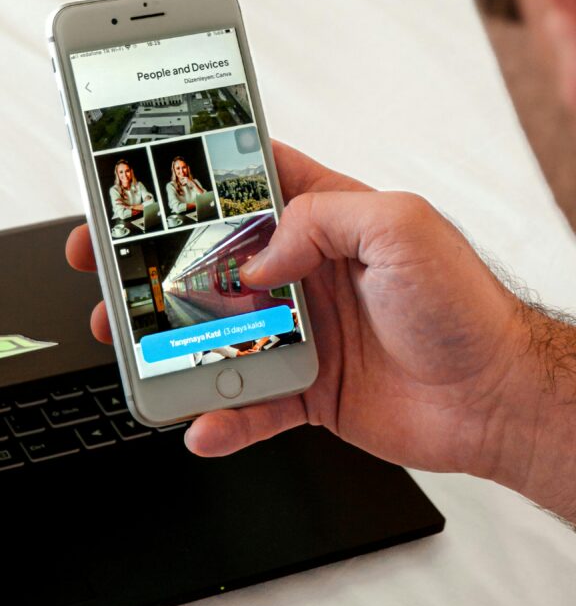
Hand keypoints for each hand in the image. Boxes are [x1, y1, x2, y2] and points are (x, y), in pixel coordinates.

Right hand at [66, 142, 529, 480]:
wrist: (494, 395)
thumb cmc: (462, 304)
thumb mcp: (401, 226)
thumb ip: (323, 218)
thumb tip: (259, 257)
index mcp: (328, 221)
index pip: (250, 186)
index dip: (198, 181)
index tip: (147, 182)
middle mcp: (309, 272)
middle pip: (216, 262)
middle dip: (160, 263)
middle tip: (109, 265)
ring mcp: (305, 331)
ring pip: (219, 333)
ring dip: (173, 342)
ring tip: (136, 349)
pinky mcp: (309, 389)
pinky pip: (251, 404)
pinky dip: (223, 417)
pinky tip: (203, 424)